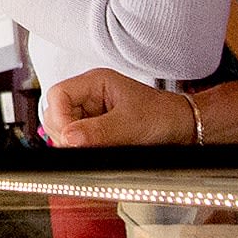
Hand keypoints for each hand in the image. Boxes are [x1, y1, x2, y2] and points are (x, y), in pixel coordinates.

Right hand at [42, 68, 195, 146]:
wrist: (182, 128)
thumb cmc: (162, 117)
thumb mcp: (130, 124)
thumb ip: (98, 132)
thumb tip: (69, 139)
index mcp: (95, 83)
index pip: (58, 95)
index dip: (59, 118)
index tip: (70, 139)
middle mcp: (89, 97)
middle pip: (55, 114)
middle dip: (64, 133)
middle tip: (81, 147)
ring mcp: (91, 114)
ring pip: (63, 130)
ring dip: (72, 143)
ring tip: (94, 150)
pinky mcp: (95, 131)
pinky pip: (76, 141)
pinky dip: (80, 150)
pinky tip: (96, 153)